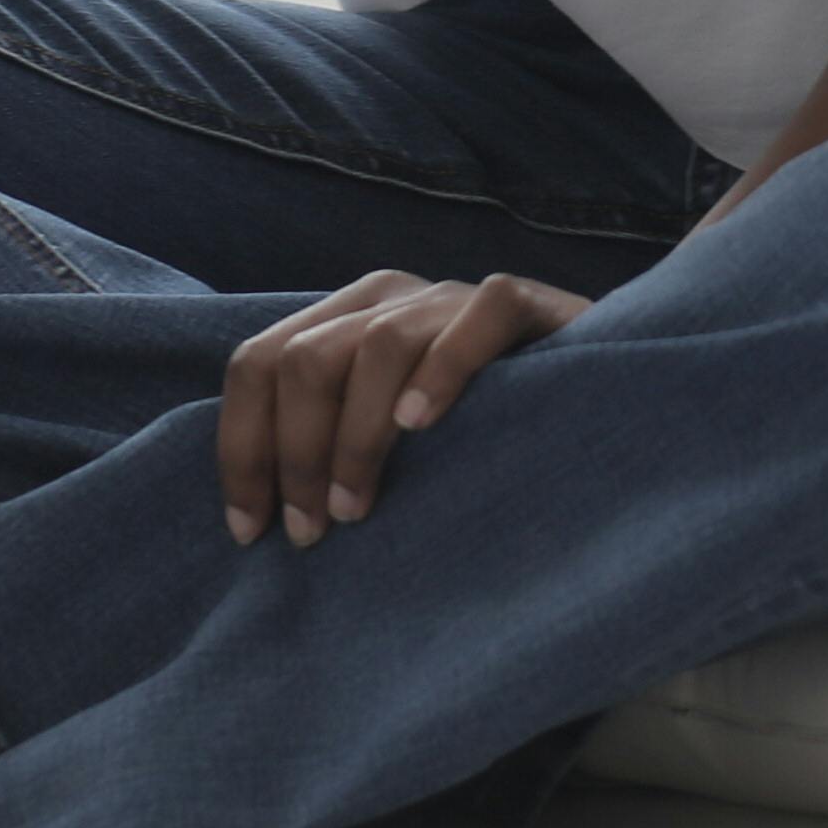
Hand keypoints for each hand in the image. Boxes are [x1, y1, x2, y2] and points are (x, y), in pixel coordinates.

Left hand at [216, 268, 586, 545]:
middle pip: (304, 358)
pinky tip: (422, 424)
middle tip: (313, 530)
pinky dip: (443, 368)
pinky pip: (479, 316)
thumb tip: (251, 526)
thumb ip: (327, 447)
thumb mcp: (381, 437)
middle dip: (295, 453)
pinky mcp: (524, 303)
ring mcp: (454, 296)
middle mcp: (390, 298)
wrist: (585, 397)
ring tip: (358, 508)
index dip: (242, 448)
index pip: (256, 363)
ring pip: (378, 345)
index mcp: (342, 321)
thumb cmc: (467, 434)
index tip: (251, 531)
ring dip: (355, 437)